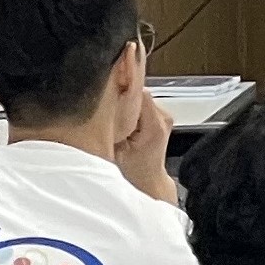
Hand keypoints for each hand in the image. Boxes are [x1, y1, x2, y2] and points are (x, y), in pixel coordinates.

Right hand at [110, 75, 174, 192]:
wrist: (148, 181)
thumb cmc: (133, 171)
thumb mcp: (114, 150)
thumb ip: (110, 126)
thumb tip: (100, 102)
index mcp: (154, 125)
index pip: (138, 92)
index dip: (121, 85)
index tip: (106, 83)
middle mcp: (163, 117)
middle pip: (139, 91)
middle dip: (121, 93)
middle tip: (104, 101)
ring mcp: (163, 115)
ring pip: (139, 95)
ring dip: (125, 100)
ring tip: (113, 113)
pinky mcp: (160, 115)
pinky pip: (142, 102)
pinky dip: (130, 105)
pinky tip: (122, 116)